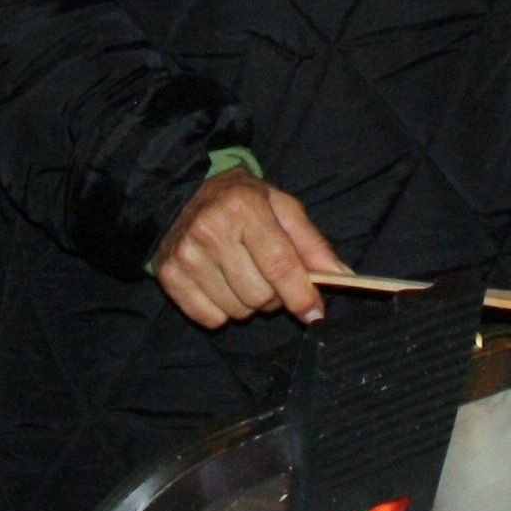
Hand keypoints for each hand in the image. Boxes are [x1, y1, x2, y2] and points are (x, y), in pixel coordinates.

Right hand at [153, 170, 342, 330]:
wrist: (183, 192)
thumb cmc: (241, 201)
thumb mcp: (282, 208)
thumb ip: (313, 244)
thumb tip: (342, 276)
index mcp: (244, 208)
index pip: (280, 265)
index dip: (301, 295)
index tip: (314, 313)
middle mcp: (211, 230)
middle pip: (260, 296)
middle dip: (274, 296)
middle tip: (268, 277)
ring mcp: (186, 255)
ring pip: (237, 311)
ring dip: (248, 303)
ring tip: (243, 276)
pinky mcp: (169, 275)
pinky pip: (210, 318)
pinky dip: (221, 310)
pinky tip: (219, 284)